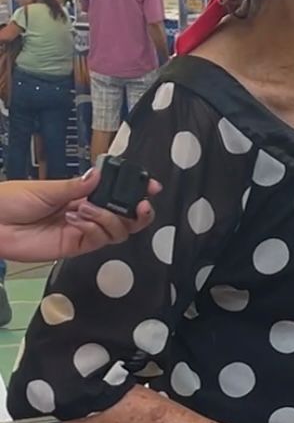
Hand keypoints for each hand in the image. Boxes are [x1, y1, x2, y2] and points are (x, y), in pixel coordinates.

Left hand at [0, 172, 161, 262]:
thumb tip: (99, 174)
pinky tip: (76, 221)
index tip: (151, 186)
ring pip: (117, 231)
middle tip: (140, 206)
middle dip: (138, 212)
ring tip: (85, 210)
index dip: (136, 190)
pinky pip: (98, 241)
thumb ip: (74, 186)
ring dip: (109, 219)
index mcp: (82, 193)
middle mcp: (89, 212)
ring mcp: (84, 231)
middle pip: (126, 216)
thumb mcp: (44, 188)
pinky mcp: (75, 247)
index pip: (116, 192)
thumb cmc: (12, 200)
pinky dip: (94, 230)